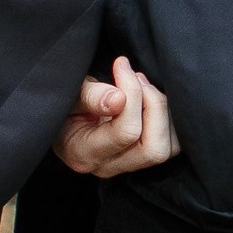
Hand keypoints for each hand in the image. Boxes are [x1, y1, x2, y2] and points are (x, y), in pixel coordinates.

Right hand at [54, 54, 180, 178]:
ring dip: (163, 112)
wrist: (61, 114)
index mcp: (84, 154)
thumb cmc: (63, 101)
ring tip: (143, 85)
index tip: (121, 66)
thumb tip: (118, 99)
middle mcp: (107, 167)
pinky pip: (171, 144)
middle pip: (154, 150)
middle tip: (138, 78)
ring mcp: (126, 166)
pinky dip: (168, 118)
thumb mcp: (68, 93)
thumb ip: (90, 96)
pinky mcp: (140, 157)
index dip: (132, 94)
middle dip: (154, 106)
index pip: (126, 133)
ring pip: (167, 149)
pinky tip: (149, 97)